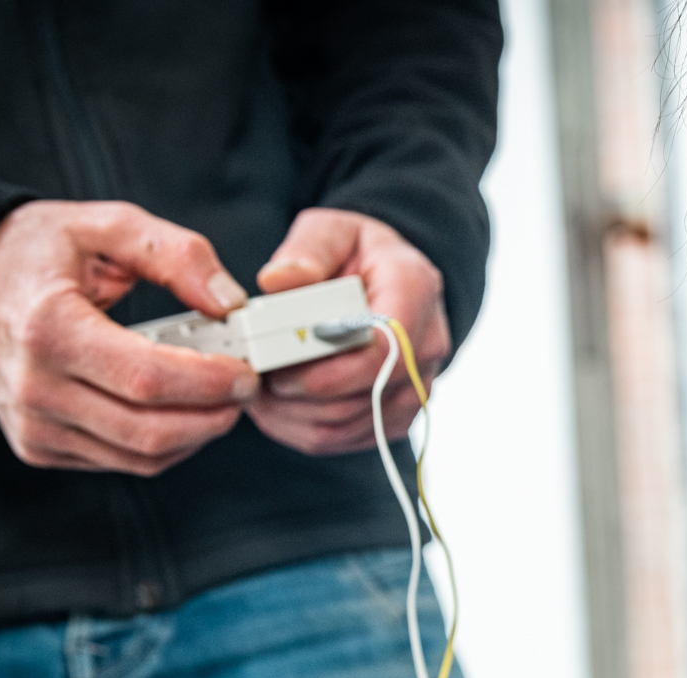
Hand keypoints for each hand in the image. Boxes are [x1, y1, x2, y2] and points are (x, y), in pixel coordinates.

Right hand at [0, 200, 258, 475]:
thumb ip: (178, 256)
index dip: (208, 382)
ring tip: (219, 398)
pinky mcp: (40, 446)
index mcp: (49, 328)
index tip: (247, 372)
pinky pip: (122, 461)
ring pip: (141, 456)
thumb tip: (230, 302)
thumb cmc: (39, 253)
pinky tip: (180, 411)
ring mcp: (35, 425)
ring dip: (196, 434)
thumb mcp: (108, 226)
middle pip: (149, 430)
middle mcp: (36, 386)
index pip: (146, 378)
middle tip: (244, 388)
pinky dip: (164, 444)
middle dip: (214, 415)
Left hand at [248, 208, 449, 454]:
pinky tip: (280, 408)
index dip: (334, 369)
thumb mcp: (330, 231)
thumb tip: (278, 282)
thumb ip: (305, 252)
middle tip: (258, 382)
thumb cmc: (355, 253)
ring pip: (357, 423)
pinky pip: (352, 438)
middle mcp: (428, 343)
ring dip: (300, 417)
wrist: (385, 279)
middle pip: (369, 394)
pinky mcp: (399, 412)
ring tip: (262, 393)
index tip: (282, 370)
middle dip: (305, 396)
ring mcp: (419, 383)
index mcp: (415, 289)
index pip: (388, 348)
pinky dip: (307, 430)